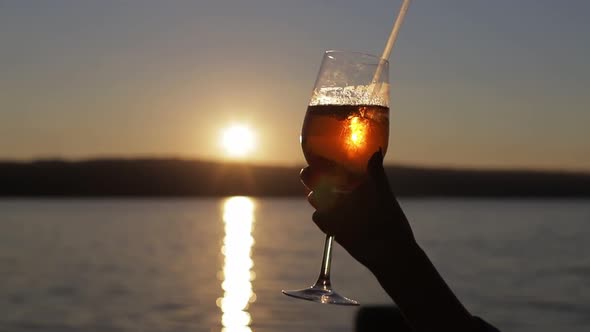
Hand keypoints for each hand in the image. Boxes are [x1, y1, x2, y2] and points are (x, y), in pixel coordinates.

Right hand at [302, 150, 416, 271]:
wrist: (390, 249)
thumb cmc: (390, 217)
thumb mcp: (383, 192)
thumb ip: (376, 172)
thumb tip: (376, 149)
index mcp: (356, 183)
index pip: (337, 168)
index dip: (326, 162)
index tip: (317, 157)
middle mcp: (345, 195)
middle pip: (323, 182)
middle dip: (313, 177)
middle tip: (306, 173)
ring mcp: (338, 211)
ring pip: (319, 199)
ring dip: (314, 196)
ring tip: (314, 195)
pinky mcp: (333, 227)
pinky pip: (320, 217)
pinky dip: (321, 216)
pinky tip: (324, 215)